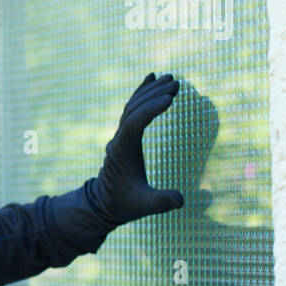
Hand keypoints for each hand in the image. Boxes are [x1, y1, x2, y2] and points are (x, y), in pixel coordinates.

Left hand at [85, 72, 185, 227]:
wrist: (104, 204)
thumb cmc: (125, 204)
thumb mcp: (144, 206)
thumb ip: (161, 202)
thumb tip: (181, 199)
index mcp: (122, 152)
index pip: (134, 124)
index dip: (150, 110)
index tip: (169, 99)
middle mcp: (119, 140)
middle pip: (132, 109)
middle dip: (153, 94)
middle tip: (175, 82)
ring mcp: (120, 136)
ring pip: (132, 107)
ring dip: (150, 91)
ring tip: (171, 78)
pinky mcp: (124, 136)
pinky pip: (132, 109)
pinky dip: (142, 94)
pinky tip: (151, 79)